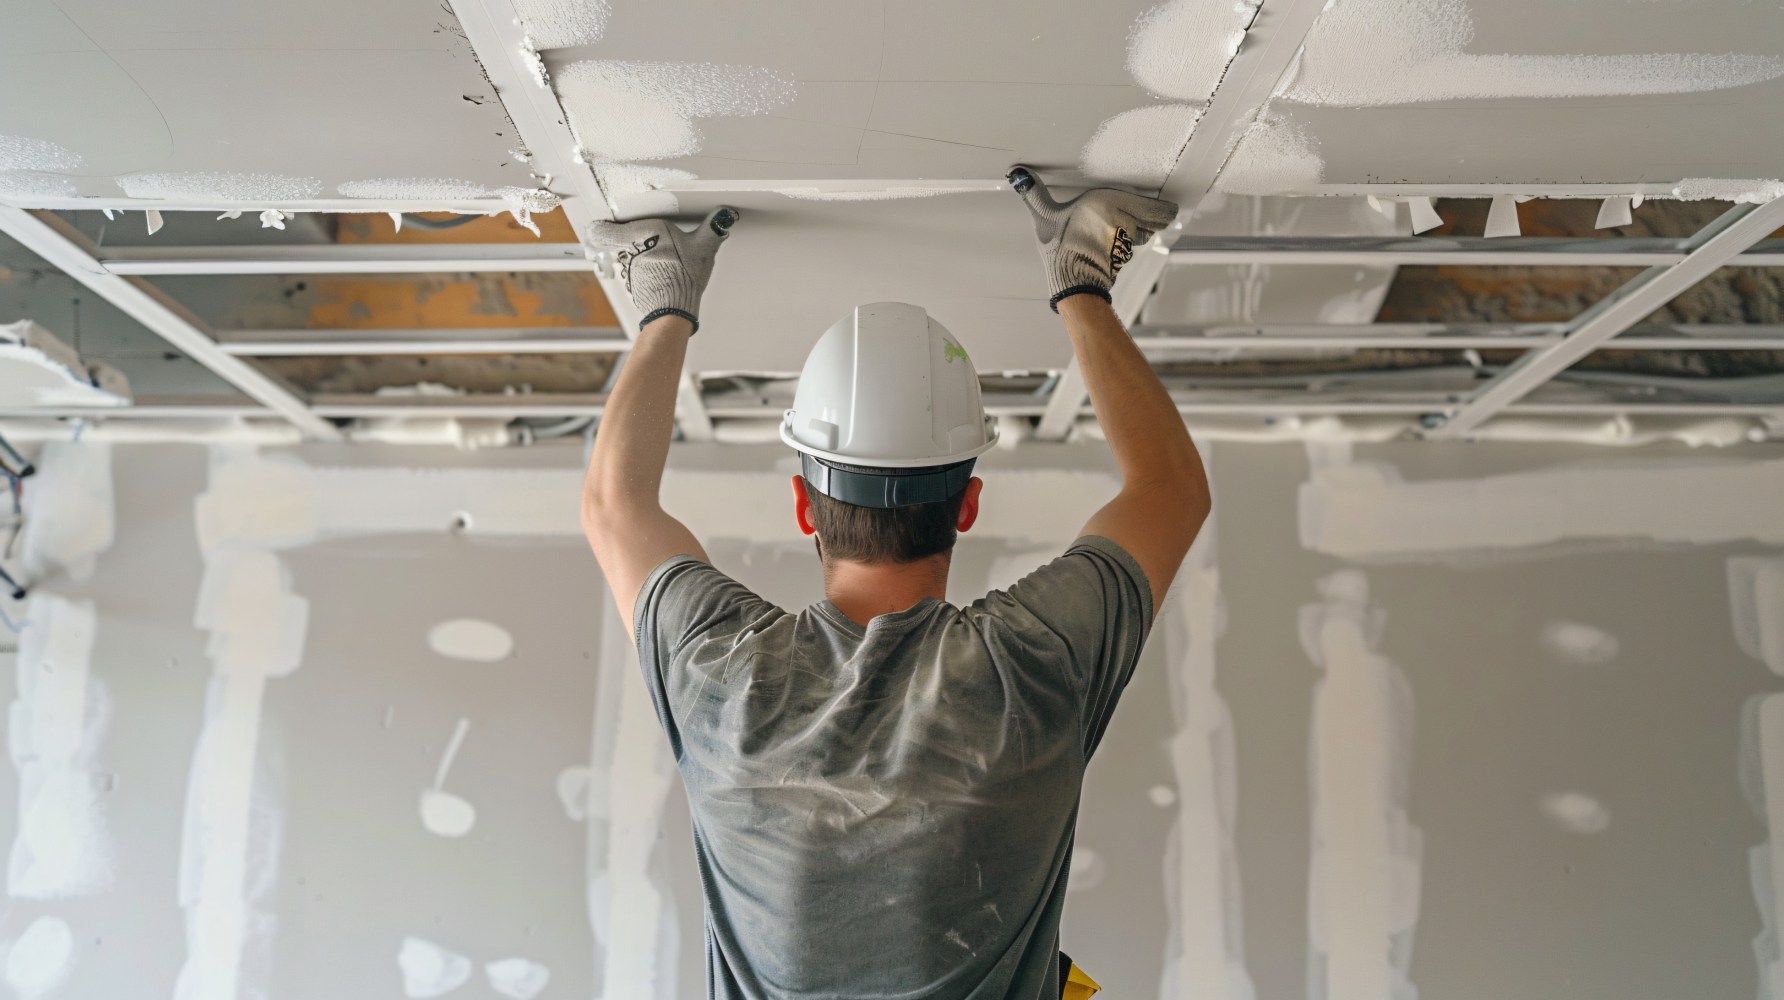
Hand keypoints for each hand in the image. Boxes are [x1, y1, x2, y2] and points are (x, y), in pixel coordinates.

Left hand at [584, 206, 738, 333]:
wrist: (674, 310)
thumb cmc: (684, 276)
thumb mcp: (703, 247)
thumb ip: (712, 228)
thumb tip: (724, 215)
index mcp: (642, 232)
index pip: (604, 230)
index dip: (599, 229)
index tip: (596, 227)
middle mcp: (629, 249)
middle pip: (619, 242)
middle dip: (628, 241)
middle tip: (644, 242)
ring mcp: (629, 269)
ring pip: (627, 258)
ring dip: (637, 259)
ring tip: (659, 262)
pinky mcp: (633, 285)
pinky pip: (635, 273)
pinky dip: (644, 274)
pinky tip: (660, 276)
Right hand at [1007, 166, 1177, 310]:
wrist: (1070, 281)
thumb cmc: (1059, 247)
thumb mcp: (1045, 217)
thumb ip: (1034, 195)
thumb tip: (1017, 174)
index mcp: (1107, 200)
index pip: (1152, 204)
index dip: (1163, 208)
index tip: (1168, 208)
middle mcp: (1123, 217)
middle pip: (1155, 219)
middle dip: (1157, 219)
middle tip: (1161, 215)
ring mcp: (1127, 239)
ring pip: (1144, 234)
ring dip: (1141, 233)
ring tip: (1130, 232)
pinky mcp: (1124, 258)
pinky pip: (1132, 250)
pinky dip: (1128, 248)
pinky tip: (1116, 248)